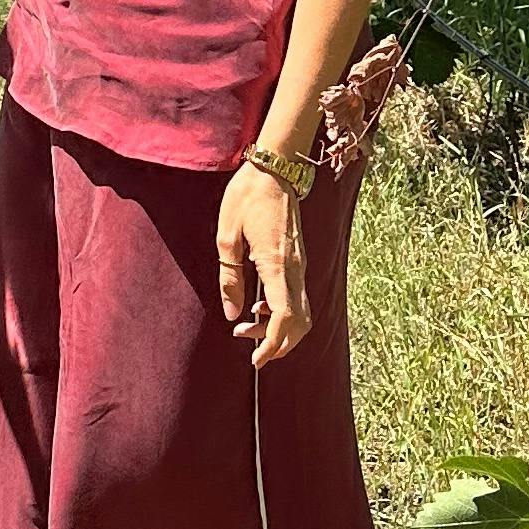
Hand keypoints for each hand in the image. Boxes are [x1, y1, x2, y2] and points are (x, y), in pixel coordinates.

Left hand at [215, 161, 311, 367]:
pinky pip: (297, 296)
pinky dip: (282, 312)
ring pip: (301, 312)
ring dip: (279, 329)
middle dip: (278, 344)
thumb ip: (229, 278)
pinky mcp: (297, 259)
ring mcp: (300, 264)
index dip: (273, 345)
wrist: (273, 169)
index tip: (256, 359)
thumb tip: (233, 314)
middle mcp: (295, 268)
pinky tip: (258, 307)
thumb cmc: (246, 197)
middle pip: (300, 323)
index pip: (286, 318)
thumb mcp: (227, 237)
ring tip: (247, 327)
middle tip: (250, 350)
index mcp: (277, 264)